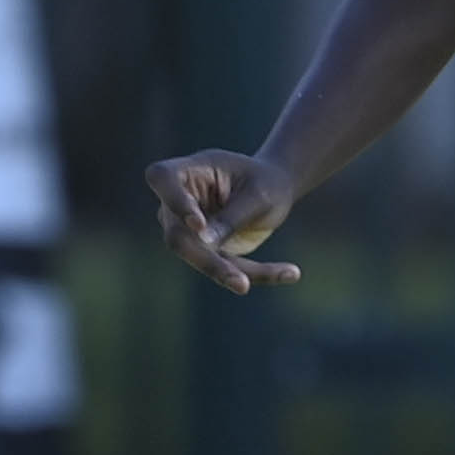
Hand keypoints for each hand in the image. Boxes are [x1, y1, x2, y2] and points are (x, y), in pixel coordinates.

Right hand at [146, 150, 300, 291]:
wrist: (276, 188)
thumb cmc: (266, 181)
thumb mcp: (258, 194)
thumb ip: (232, 216)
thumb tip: (203, 242)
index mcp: (192, 171)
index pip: (163, 178)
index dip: (174, 201)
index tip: (198, 224)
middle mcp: (183, 200)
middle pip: (177, 235)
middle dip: (208, 261)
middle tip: (241, 282)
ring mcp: (189, 228)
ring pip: (200, 259)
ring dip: (233, 273)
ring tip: (280, 275)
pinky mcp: (208, 250)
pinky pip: (227, 268)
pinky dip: (260, 273)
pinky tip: (291, 273)